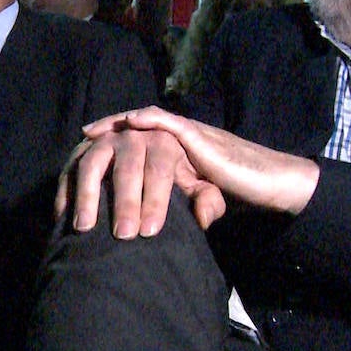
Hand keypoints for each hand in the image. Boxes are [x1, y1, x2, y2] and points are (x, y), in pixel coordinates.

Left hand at [60, 106, 319, 237]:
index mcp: (175, 151)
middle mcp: (178, 138)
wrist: (270, 186)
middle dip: (106, 137)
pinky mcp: (201, 138)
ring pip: (145, 126)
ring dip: (119, 131)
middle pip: (133, 132)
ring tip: (92, 133)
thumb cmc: (238, 193)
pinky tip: (130, 123)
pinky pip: (171, 123)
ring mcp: (188, 134)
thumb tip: (159, 229)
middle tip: (79, 142)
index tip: (83, 152)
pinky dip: (150, 120)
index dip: (110, 143)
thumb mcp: (199, 202)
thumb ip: (180, 208)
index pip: (136, 142)